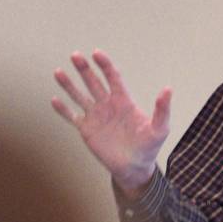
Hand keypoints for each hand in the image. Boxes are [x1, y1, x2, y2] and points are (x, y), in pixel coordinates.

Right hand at [51, 50, 170, 196]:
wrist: (134, 168)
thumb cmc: (149, 148)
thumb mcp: (159, 129)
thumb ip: (162, 110)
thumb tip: (168, 89)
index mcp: (124, 102)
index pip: (113, 78)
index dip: (105, 65)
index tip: (96, 53)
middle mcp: (108, 105)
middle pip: (94, 82)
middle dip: (85, 69)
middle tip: (76, 56)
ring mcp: (96, 117)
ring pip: (79, 96)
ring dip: (69, 85)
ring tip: (59, 72)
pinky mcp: (87, 130)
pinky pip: (72, 117)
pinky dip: (63, 109)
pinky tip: (54, 99)